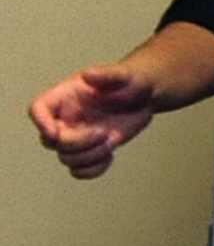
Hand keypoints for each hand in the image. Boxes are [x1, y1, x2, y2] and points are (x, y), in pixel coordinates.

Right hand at [31, 25, 213, 175]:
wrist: (144, 98)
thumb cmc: (130, 82)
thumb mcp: (123, 75)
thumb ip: (106, 74)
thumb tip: (89, 75)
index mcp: (64, 97)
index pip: (38, 110)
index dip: (41, 123)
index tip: (55, 132)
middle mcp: (64, 118)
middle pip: (50, 142)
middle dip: (77, 143)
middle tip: (105, 132)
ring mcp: (76, 137)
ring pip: (66, 158)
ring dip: (91, 155)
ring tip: (112, 140)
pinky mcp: (90, 151)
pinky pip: (79, 171)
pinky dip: (93, 170)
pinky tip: (111, 156)